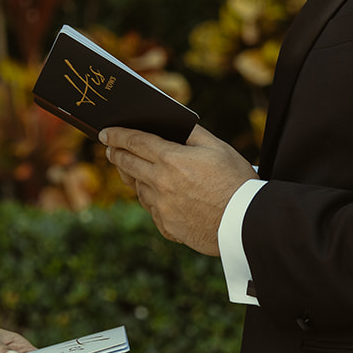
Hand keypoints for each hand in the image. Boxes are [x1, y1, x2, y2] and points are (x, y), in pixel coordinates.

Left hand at [101, 123, 254, 255]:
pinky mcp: (168, 227)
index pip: (135, 142)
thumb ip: (192, 133)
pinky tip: (158, 197)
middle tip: (110, 149)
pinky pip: (153, 211)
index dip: (117, 135)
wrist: (248, 223)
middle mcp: (160, 184)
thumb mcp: (218, 148)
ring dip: (133, 178)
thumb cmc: (236, 181)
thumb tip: (174, 125)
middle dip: (116, 154)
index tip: (105, 132)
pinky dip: (153, 201)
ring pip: (138, 190)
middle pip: (128, 165)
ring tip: (133, 171)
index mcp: (171, 160)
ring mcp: (162, 208)